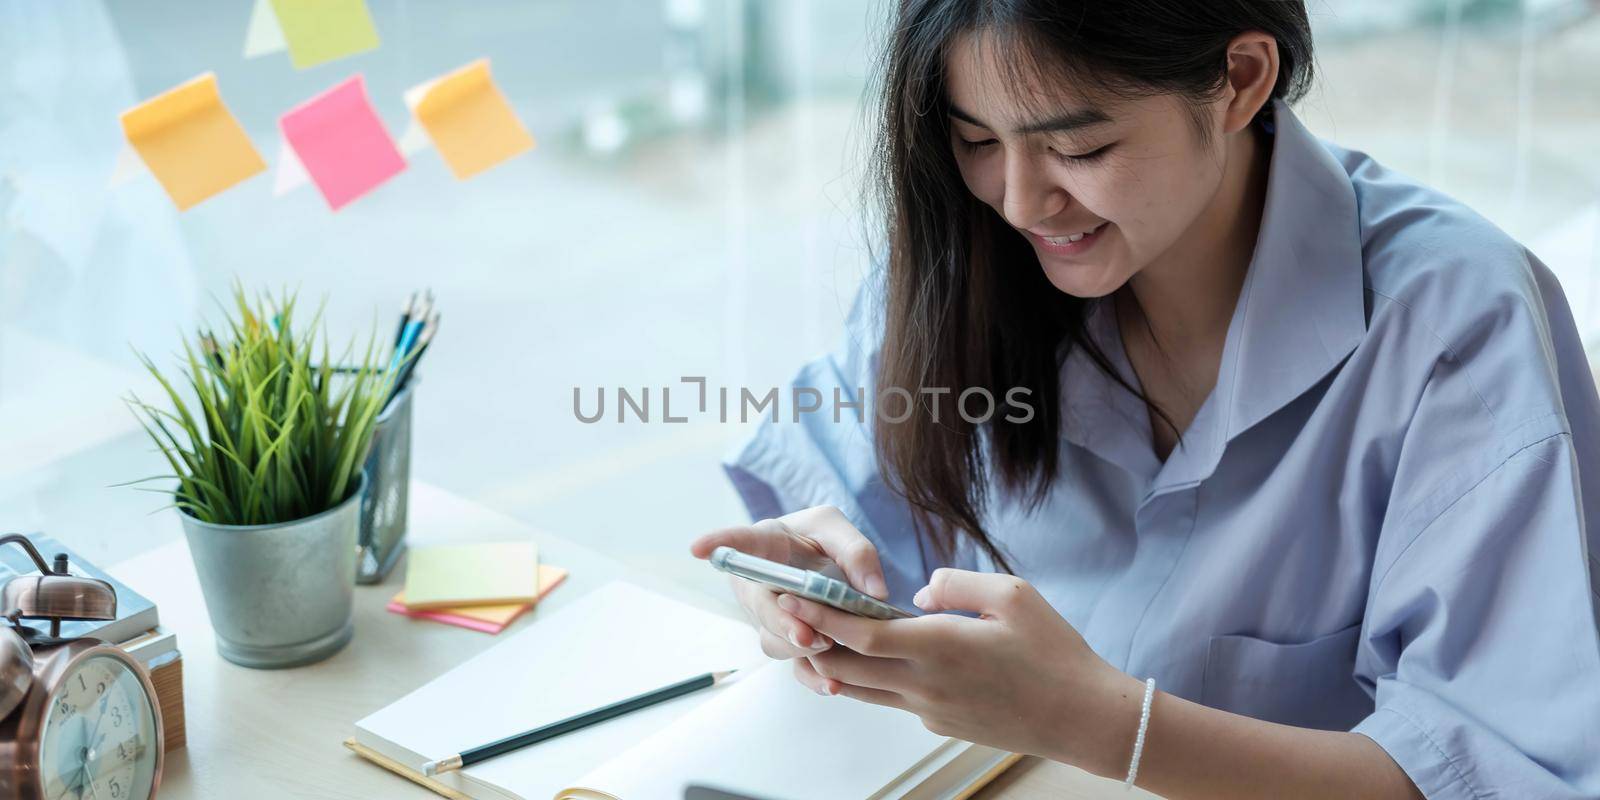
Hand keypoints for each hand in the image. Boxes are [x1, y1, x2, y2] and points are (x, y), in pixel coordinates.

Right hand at [690, 506, 888, 659]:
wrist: (832, 570)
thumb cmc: (823, 540)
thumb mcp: (839, 531)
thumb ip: (857, 552)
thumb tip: (875, 592)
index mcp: (766, 545)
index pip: (740, 543)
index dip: (719, 544)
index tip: (698, 548)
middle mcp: (759, 585)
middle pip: (760, 607)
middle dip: (781, 622)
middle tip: (807, 635)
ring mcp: (770, 618)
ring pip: (774, 640)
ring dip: (799, 647)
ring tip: (830, 646)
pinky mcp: (789, 643)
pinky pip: (794, 666)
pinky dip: (813, 677)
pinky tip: (833, 684)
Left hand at [782, 567, 1144, 776]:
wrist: (1082, 717)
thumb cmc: (1055, 653)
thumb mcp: (1012, 594)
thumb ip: (956, 583)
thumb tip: (919, 591)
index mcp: (938, 646)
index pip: (859, 633)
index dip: (821, 615)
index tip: (794, 595)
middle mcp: (924, 684)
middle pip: (845, 667)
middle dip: (813, 641)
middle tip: (793, 614)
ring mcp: (929, 710)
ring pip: (862, 689)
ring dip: (836, 664)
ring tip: (819, 636)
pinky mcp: (939, 724)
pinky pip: (892, 699)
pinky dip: (872, 678)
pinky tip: (876, 658)